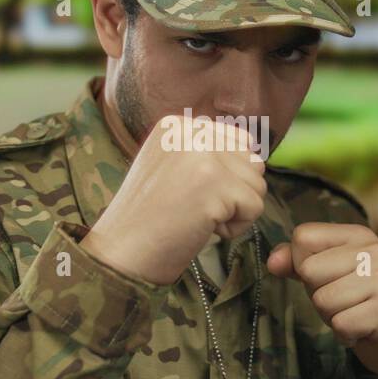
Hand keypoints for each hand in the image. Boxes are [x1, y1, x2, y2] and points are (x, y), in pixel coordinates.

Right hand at [81, 114, 265, 284]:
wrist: (120, 254)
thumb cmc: (148, 220)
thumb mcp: (171, 168)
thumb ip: (207, 153)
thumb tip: (257, 154)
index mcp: (177, 124)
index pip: (240, 140)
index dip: (227, 177)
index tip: (190, 194)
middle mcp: (190, 130)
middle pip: (253, 161)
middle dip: (234, 194)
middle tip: (194, 209)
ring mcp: (202, 154)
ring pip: (257, 183)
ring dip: (235, 211)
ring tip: (196, 218)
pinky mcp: (214, 183)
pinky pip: (255, 207)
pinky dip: (235, 228)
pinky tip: (201, 228)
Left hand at [266, 222, 377, 374]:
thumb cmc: (354, 299)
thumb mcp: (324, 273)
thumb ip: (295, 261)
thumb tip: (273, 262)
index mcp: (357, 234)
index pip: (303, 237)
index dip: (302, 263)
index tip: (327, 276)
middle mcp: (375, 250)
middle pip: (309, 271)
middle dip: (317, 294)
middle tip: (343, 300)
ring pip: (323, 300)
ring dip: (331, 316)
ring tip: (353, 313)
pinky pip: (340, 324)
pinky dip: (345, 333)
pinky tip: (361, 328)